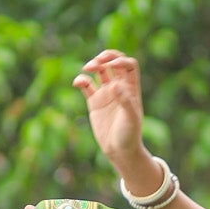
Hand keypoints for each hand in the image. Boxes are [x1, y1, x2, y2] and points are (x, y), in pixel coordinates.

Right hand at [72, 51, 147, 175]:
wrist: (119, 151)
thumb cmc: (130, 135)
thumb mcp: (131, 119)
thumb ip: (125, 101)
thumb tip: (115, 85)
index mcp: (131, 88)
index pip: (129, 65)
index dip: (121, 60)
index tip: (112, 66)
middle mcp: (119, 88)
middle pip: (114, 62)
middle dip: (106, 57)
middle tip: (97, 61)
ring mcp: (106, 94)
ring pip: (100, 71)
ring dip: (93, 65)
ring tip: (87, 68)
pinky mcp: (94, 102)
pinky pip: (86, 85)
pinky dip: (81, 80)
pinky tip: (77, 82)